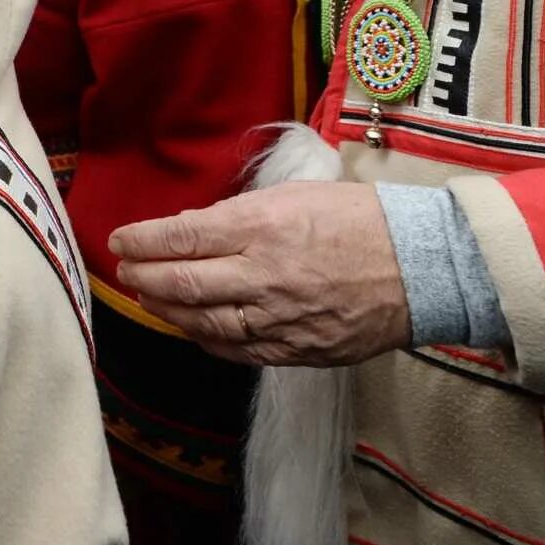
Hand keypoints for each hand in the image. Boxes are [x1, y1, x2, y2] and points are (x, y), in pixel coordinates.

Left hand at [109, 181, 411, 367]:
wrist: (423, 266)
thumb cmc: (360, 219)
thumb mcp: (296, 194)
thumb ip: (239, 215)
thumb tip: (191, 229)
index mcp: (262, 227)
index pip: (182, 237)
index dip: (142, 241)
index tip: (120, 241)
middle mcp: (264, 275)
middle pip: (183, 284)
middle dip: (143, 279)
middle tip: (124, 273)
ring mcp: (280, 318)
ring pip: (203, 323)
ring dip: (167, 312)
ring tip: (148, 299)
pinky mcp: (297, 350)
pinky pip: (237, 350)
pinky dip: (205, 339)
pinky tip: (190, 328)